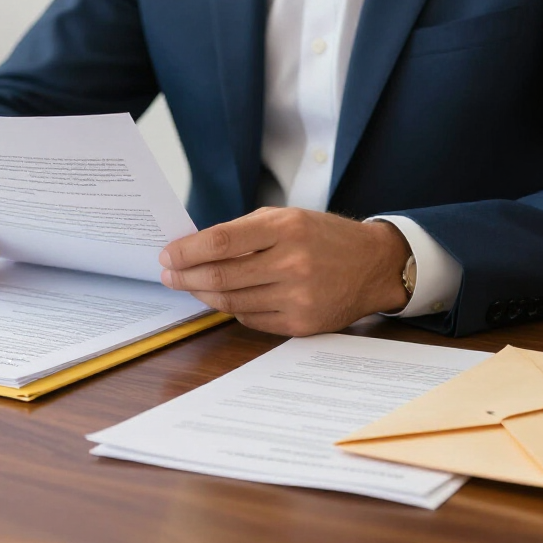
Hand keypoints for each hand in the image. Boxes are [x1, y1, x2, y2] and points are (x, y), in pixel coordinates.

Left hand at [159, 208, 410, 336]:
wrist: (373, 265)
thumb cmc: (324, 237)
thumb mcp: (288, 218)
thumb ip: (244, 231)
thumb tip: (195, 248)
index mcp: (286, 228)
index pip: (221, 242)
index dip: (187, 251)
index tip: (168, 256)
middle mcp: (292, 263)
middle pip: (221, 276)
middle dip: (186, 277)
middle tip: (169, 275)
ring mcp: (298, 297)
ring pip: (231, 302)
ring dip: (203, 295)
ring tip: (191, 286)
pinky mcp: (302, 324)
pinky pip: (250, 319)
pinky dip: (233, 309)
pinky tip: (226, 299)